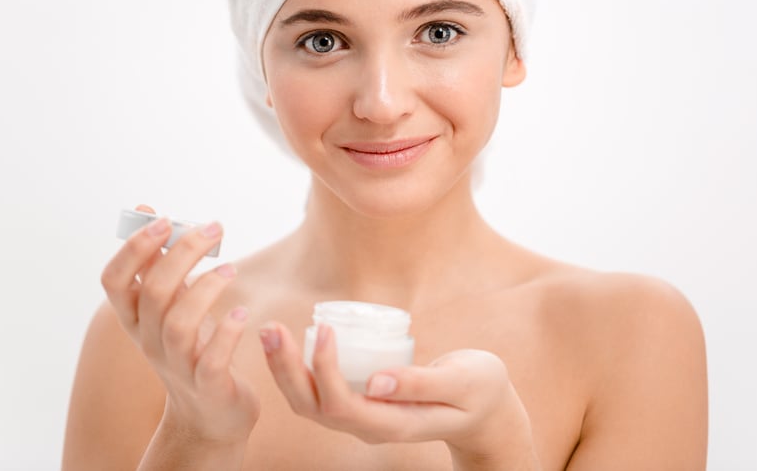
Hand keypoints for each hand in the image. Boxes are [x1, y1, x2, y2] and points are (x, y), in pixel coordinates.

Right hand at [100, 204, 259, 448]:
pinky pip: (211, 359)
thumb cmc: (190, 346)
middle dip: (182, 254)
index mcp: (135, 318)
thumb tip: (147, 209)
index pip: (113, 281)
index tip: (164, 220)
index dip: (134, 249)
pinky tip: (243, 314)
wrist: (209, 413)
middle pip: (153, 293)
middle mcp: (148, 341)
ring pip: (178, 325)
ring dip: (205, 289)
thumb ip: (158, 261)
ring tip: (231, 269)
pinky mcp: (207, 385)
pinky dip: (226, 333)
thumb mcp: (169, 304)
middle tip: (215, 228)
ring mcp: (176, 365)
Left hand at [259, 322, 539, 469]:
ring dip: (284, 369)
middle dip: (285, 369)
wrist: (486, 412)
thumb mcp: (463, 383)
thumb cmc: (480, 391)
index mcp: (393, 424)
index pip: (342, 405)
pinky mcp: (361, 404)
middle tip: (270, 328)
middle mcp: (369, 427)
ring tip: (270, 331)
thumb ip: (422, 382)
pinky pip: (319, 393)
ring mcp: (362, 418)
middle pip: (312, 407)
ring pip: (309, 403)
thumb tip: (376, 380)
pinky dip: (298, 369)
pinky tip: (291, 342)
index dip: (326, 370)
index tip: (326, 329)